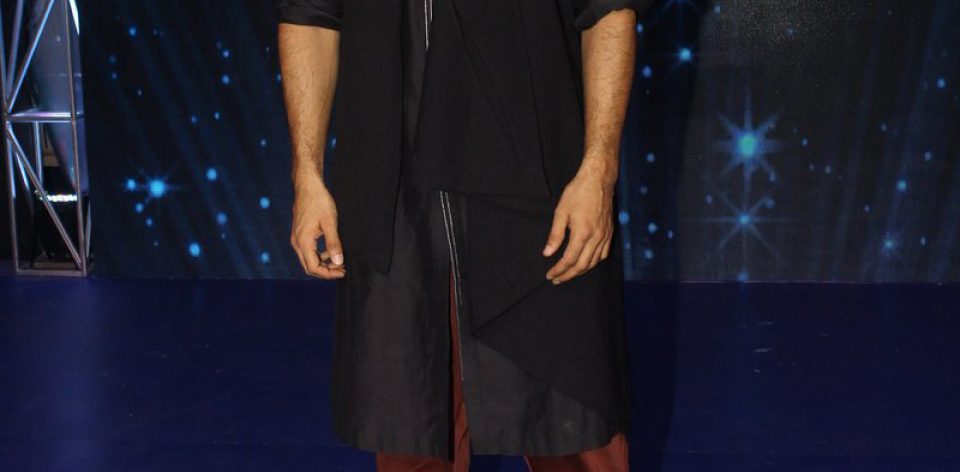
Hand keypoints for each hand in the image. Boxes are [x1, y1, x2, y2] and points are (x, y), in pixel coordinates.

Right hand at [291, 179, 345, 278]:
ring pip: (308, 259)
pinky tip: (331, 251)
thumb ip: (334, 243)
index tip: (342, 272)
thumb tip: (338, 261)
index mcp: (303, 241)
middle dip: (326, 271)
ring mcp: (297, 238)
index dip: (328, 274)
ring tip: (339, 261)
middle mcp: (297, 242)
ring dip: (323, 263)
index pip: (313, 268)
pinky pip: (308, 250)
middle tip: (342, 269)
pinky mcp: (299, 233)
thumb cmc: (318, 201)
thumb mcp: (330, 223)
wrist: (308, 186)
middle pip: (309, 266)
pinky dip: (319, 254)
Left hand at [543, 158, 615, 284]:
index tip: (550, 275)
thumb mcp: (561, 212)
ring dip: (581, 271)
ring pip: (594, 262)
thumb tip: (548, 253)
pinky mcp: (610, 232)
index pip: (569, 260)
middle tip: (556, 279)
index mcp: (582, 233)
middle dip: (568, 275)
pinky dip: (594, 263)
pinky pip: (604, 254)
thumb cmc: (578, 192)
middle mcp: (596, 237)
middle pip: (582, 265)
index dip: (559, 270)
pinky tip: (586, 263)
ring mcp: (605, 236)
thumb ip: (555, 235)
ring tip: (568, 274)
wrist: (598, 180)